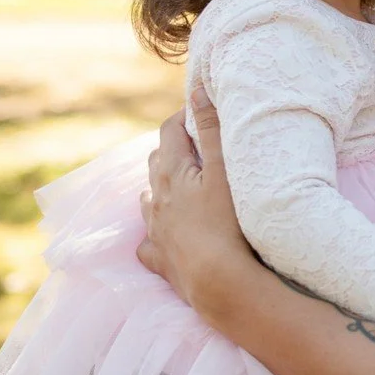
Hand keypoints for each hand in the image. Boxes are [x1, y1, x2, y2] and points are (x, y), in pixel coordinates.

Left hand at [138, 94, 249, 313]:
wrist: (218, 282)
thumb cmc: (227, 224)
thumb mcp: (224, 171)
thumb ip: (212, 130)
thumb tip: (198, 92)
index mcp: (171, 173)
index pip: (170, 132)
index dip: (183, 117)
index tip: (200, 112)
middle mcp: (156, 200)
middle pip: (156, 164)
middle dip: (172, 151)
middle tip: (195, 148)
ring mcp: (155, 232)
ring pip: (148, 202)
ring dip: (160, 190)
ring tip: (180, 190)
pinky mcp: (160, 260)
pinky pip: (148, 243)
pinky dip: (155, 234)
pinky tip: (165, 237)